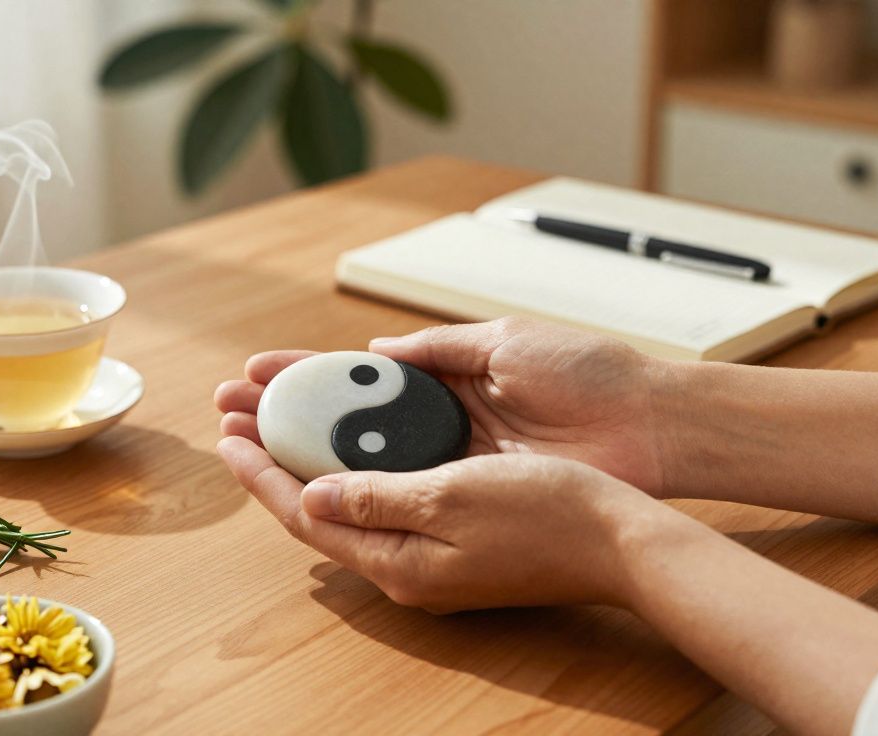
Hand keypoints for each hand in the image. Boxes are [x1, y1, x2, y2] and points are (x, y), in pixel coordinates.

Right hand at [214, 318, 672, 496]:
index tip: (255, 370)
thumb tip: (377, 352)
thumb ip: (438, 350)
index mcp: (446, 380)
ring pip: (362, 460)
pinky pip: (400, 493)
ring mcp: (451, 464)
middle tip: (228, 408)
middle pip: (346, 422)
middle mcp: (439, 425)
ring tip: (245, 441)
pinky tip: (305, 479)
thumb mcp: (504, 342)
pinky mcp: (469, 497)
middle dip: (283, 413)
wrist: (650, 423)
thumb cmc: (589, 375)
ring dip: (301, 452)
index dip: (305, 374)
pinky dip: (352, 487)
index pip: (359, 377)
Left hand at [217, 437, 664, 612]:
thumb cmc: (548, 514)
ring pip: (351, 502)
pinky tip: (350, 439)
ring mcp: (430, 557)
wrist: (620, 540)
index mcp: (398, 561)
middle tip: (238, 415)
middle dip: (274, 460)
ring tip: (277, 418)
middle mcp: (407, 567)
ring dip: (311, 459)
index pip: (306, 515)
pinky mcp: (453, 541)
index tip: (227, 436)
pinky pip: (386, 499)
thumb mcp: (451, 496)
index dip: (261, 473)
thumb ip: (376, 497)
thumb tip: (313, 496)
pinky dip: (357, 466)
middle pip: (320, 510)